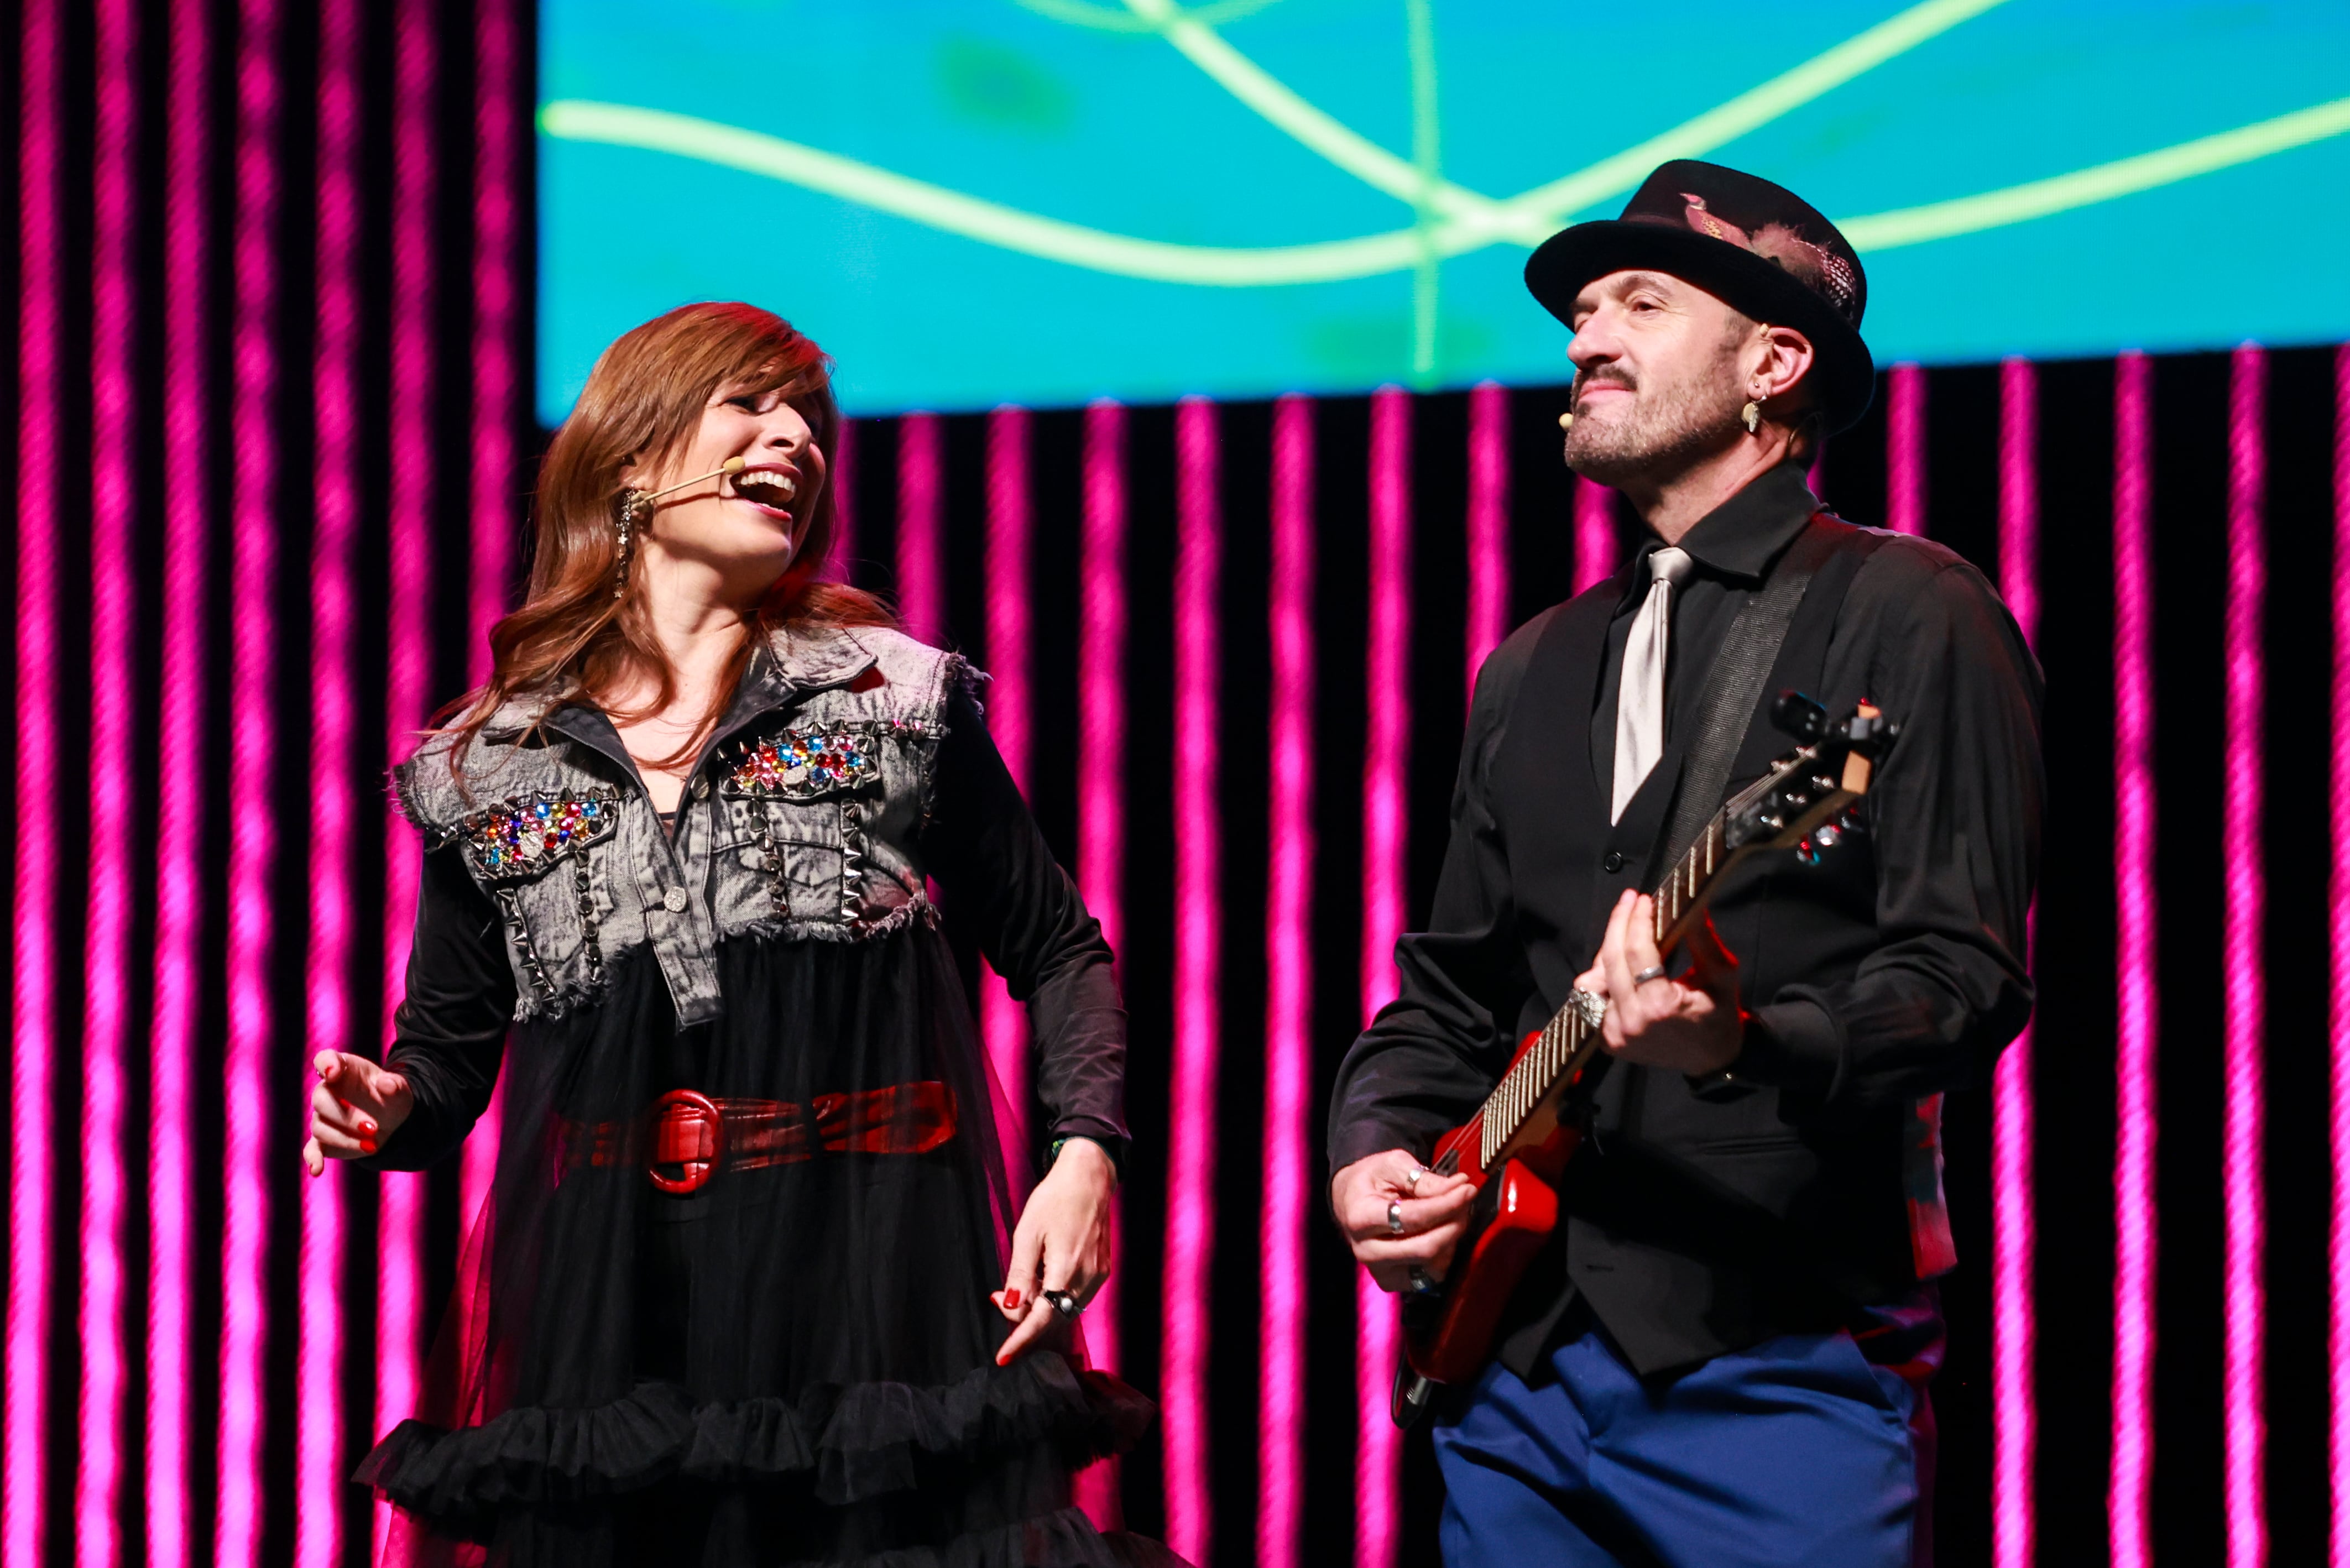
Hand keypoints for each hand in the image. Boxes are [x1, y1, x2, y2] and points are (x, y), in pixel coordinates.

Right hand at [301, 1050, 413, 1176]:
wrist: (392, 1120)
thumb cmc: (391, 1096)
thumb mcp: (399, 1089)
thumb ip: (395, 1085)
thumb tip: (386, 1084)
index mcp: (344, 1069)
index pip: (325, 1059)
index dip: (326, 1064)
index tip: (333, 1072)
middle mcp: (328, 1091)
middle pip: (321, 1100)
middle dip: (346, 1116)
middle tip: (374, 1128)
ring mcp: (323, 1116)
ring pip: (320, 1127)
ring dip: (345, 1138)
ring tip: (373, 1146)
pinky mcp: (323, 1140)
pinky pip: (312, 1148)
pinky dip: (313, 1159)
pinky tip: (317, 1170)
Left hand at [992, 1137, 1116, 1364]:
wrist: (1090, 1178)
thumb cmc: (1055, 1199)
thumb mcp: (1027, 1233)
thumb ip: (1020, 1274)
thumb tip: (1009, 1306)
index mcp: (1066, 1269)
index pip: (1041, 1319)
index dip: (1021, 1340)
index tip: (1003, 1358)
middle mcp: (1087, 1279)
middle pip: (1052, 1318)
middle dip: (1023, 1318)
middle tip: (997, 1298)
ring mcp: (1097, 1276)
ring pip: (1064, 1310)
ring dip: (1038, 1307)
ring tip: (1016, 1287)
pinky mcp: (1101, 1271)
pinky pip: (1074, 1297)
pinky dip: (1054, 1297)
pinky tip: (1040, 1280)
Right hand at [1332, 1149, 1473, 1293]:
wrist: (1351, 1201)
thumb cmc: (1372, 1179)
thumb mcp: (1392, 1164)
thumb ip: (1422, 1178)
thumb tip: (1456, 1188)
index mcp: (1361, 1218)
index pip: (1412, 1218)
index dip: (1446, 1204)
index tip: (1467, 1188)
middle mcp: (1367, 1250)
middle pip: (1426, 1248)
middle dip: (1455, 1223)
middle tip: (1466, 1200)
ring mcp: (1380, 1271)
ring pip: (1433, 1264)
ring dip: (1452, 1237)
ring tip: (1453, 1212)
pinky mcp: (1393, 1282)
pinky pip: (1431, 1275)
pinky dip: (1444, 1253)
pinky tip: (1441, 1232)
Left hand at [1571, 890, 1743, 1076]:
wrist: (1714, 1061)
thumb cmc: (1721, 1017)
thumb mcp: (1722, 975)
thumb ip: (1703, 939)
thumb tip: (1691, 904)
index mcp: (1660, 1007)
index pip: (1636, 952)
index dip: (1637, 920)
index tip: (1643, 898)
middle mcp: (1631, 1022)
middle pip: (1611, 960)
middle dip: (1618, 923)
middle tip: (1629, 900)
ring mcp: (1616, 1034)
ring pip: (1594, 980)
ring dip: (1607, 951)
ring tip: (1625, 931)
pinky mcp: (1609, 1041)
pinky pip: (1592, 1001)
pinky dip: (1603, 978)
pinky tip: (1618, 963)